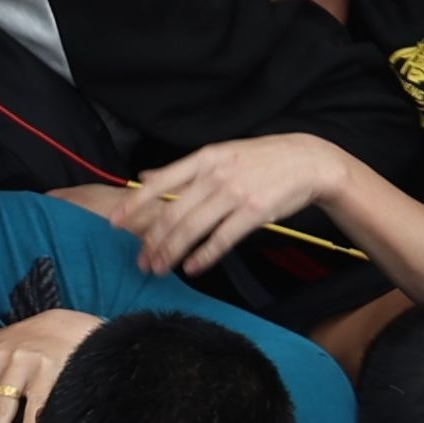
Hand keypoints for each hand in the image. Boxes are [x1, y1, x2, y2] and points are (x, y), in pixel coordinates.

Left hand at [119, 135, 351, 280]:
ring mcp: (235, 193)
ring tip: (160, 269)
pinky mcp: (253, 213)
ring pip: (193, 229)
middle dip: (153, 241)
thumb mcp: (221, 153)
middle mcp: (216, 174)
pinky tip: (193, 267)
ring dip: (172, 252)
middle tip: (141, 261)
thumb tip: (148, 174)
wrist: (307, 161)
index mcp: (205, 158)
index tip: (116, 222)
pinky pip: (221, 239)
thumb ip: (184, 169)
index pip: (161, 182)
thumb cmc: (261, 159)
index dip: (136, 203)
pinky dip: (204, 256)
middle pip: (174, 213)